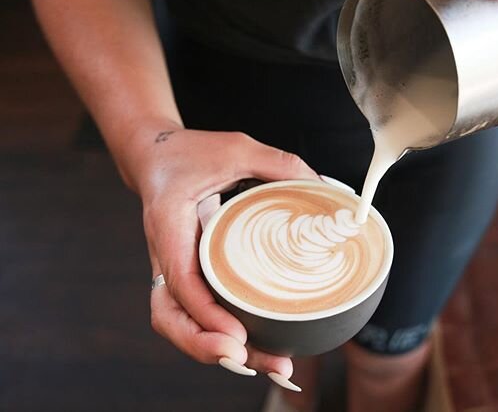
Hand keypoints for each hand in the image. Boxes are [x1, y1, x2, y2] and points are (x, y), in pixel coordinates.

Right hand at [135, 120, 317, 390]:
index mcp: (169, 224)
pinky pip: (195, 314)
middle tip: (249, 359)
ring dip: (216, 351)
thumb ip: (279, 164)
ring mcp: (173, 270)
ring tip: (269, 363)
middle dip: (206, 347)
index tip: (235, 335)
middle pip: (171, 317)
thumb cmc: (191, 153)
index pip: (179, 278)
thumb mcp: (236, 148)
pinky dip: (219, 337)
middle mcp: (165, 255)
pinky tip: (255, 348)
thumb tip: (328, 189)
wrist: (156, 156)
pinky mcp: (188, 275)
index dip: (205, 313)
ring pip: (181, 324)